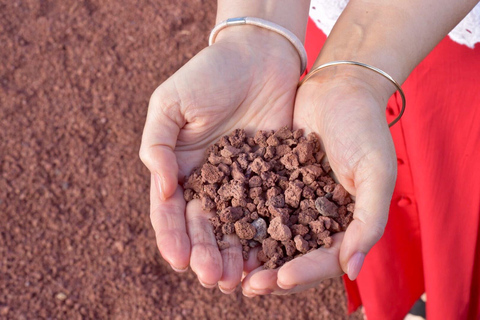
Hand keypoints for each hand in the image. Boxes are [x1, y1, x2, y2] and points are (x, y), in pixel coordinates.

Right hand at [139, 28, 300, 292]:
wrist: (259, 56)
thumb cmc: (209, 74)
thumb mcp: (170, 103)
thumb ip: (157, 144)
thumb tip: (161, 188)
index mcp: (181, 169)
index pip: (171, 212)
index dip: (172, 236)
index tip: (178, 259)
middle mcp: (211, 183)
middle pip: (204, 227)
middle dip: (204, 254)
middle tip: (210, 278)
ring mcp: (243, 183)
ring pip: (235, 228)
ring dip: (233, 255)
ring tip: (235, 279)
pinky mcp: (274, 178)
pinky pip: (269, 212)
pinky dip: (267, 236)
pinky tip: (268, 257)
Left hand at [242, 68, 396, 295]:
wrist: (339, 88)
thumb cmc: (364, 128)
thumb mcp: (375, 172)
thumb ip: (369, 221)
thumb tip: (354, 269)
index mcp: (345, 223)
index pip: (325, 259)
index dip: (304, 273)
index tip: (280, 280)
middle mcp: (316, 217)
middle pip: (293, 256)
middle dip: (271, 274)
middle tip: (246, 286)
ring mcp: (292, 200)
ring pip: (269, 236)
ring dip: (251, 255)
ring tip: (228, 269)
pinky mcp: (271, 181)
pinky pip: (253, 205)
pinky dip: (239, 220)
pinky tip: (221, 230)